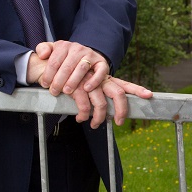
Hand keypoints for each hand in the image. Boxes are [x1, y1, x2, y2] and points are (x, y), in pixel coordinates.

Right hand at [28, 41, 152, 126]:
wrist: (43, 66)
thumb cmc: (63, 75)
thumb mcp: (77, 79)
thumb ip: (87, 87)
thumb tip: (96, 107)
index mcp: (101, 76)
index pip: (121, 83)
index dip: (136, 88)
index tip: (148, 95)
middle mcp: (97, 77)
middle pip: (118, 92)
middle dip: (122, 109)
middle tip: (120, 122)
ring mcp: (87, 81)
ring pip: (101, 103)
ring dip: (99, 117)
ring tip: (93, 125)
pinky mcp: (76, 86)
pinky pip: (84, 105)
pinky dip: (83, 114)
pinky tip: (80, 118)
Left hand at [35, 40, 111, 95]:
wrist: (85, 54)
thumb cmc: (64, 56)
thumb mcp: (52, 49)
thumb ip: (43, 48)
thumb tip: (42, 55)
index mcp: (64, 45)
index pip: (54, 61)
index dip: (48, 74)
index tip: (44, 85)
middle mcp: (78, 48)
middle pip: (67, 66)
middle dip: (59, 80)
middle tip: (54, 91)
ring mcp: (90, 55)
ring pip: (81, 69)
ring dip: (73, 81)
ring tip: (66, 91)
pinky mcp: (102, 62)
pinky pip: (100, 72)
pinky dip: (94, 80)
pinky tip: (86, 88)